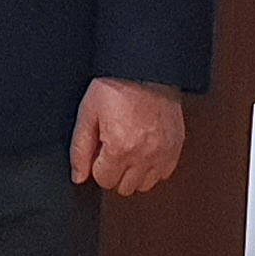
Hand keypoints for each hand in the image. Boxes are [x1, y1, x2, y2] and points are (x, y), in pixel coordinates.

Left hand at [71, 78, 184, 196]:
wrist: (146, 69)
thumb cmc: (117, 85)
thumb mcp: (88, 113)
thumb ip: (80, 149)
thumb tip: (79, 175)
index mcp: (120, 148)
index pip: (104, 180)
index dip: (98, 166)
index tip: (100, 151)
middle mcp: (144, 154)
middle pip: (125, 187)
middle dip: (115, 171)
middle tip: (113, 149)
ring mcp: (163, 152)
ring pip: (145, 184)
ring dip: (134, 172)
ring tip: (129, 150)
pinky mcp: (175, 147)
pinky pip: (164, 173)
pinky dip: (153, 166)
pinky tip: (144, 149)